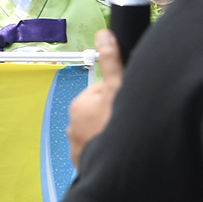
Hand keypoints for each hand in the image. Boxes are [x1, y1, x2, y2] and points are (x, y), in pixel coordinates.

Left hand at [67, 29, 122, 168]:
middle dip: (115, 116)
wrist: (117, 166)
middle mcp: (73, 125)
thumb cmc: (114, 127)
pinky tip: (119, 153)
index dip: (119, 95)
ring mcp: (77, 146)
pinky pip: (99, 153)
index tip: (127, 102)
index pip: (102, 92)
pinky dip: (109, 153)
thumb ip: (110, 62)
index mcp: (78, 105)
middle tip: (128, 122)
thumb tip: (103, 35)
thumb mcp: (116, 88)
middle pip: (101, 113)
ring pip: (101, 134)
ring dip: (112, 135)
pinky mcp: (84, 164)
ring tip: (125, 138)